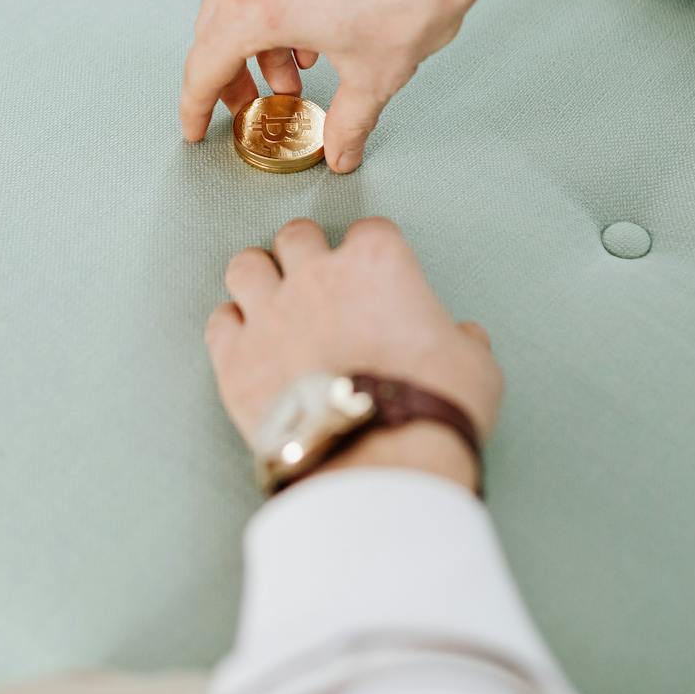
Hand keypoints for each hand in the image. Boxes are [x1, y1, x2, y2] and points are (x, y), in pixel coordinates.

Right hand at [179, 0, 540, 172]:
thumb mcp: (376, 74)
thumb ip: (347, 122)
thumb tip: (339, 149)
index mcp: (254, 7)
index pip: (202, 67)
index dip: (197, 107)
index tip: (195, 127)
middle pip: (215, 31)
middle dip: (231, 76)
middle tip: (252, 105)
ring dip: (259, 40)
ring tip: (299, 69)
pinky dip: (277, 2)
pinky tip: (316, 23)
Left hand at [205, 217, 502, 489]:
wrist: (378, 463)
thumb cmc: (433, 408)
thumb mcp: (475, 367)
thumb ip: (463, 340)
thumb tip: (464, 337)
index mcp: (377, 263)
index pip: (369, 230)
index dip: (373, 254)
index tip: (375, 278)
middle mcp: (316, 275)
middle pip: (297, 236)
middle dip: (305, 254)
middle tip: (316, 285)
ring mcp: (269, 313)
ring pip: (246, 266)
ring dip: (259, 280)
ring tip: (271, 304)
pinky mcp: (235, 359)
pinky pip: (219, 322)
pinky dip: (231, 329)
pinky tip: (247, 345)